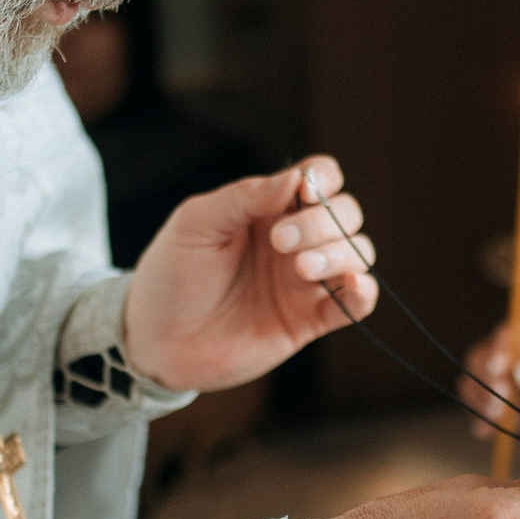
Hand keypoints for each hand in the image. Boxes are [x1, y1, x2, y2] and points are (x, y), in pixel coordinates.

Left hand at [123, 157, 377, 392]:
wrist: (154, 341)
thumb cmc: (170, 275)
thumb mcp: (196, 223)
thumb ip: (245, 196)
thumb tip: (297, 178)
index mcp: (269, 208)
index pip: (320, 177)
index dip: (323, 179)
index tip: (303, 193)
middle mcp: (295, 240)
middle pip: (345, 213)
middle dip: (323, 222)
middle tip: (280, 243)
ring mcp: (304, 280)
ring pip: (357, 253)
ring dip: (340, 253)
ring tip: (301, 269)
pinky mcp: (309, 320)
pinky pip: (355, 303)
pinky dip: (365, 292)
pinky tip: (352, 286)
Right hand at [457, 321, 519, 445]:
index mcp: (517, 335)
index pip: (499, 341)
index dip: (496, 354)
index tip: (499, 369)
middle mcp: (498, 354)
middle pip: (477, 363)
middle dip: (485, 381)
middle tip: (498, 398)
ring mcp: (492, 380)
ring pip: (471, 387)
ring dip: (479, 401)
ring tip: (496, 415)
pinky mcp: (492, 404)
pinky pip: (478, 411)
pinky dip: (480, 421)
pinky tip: (487, 431)